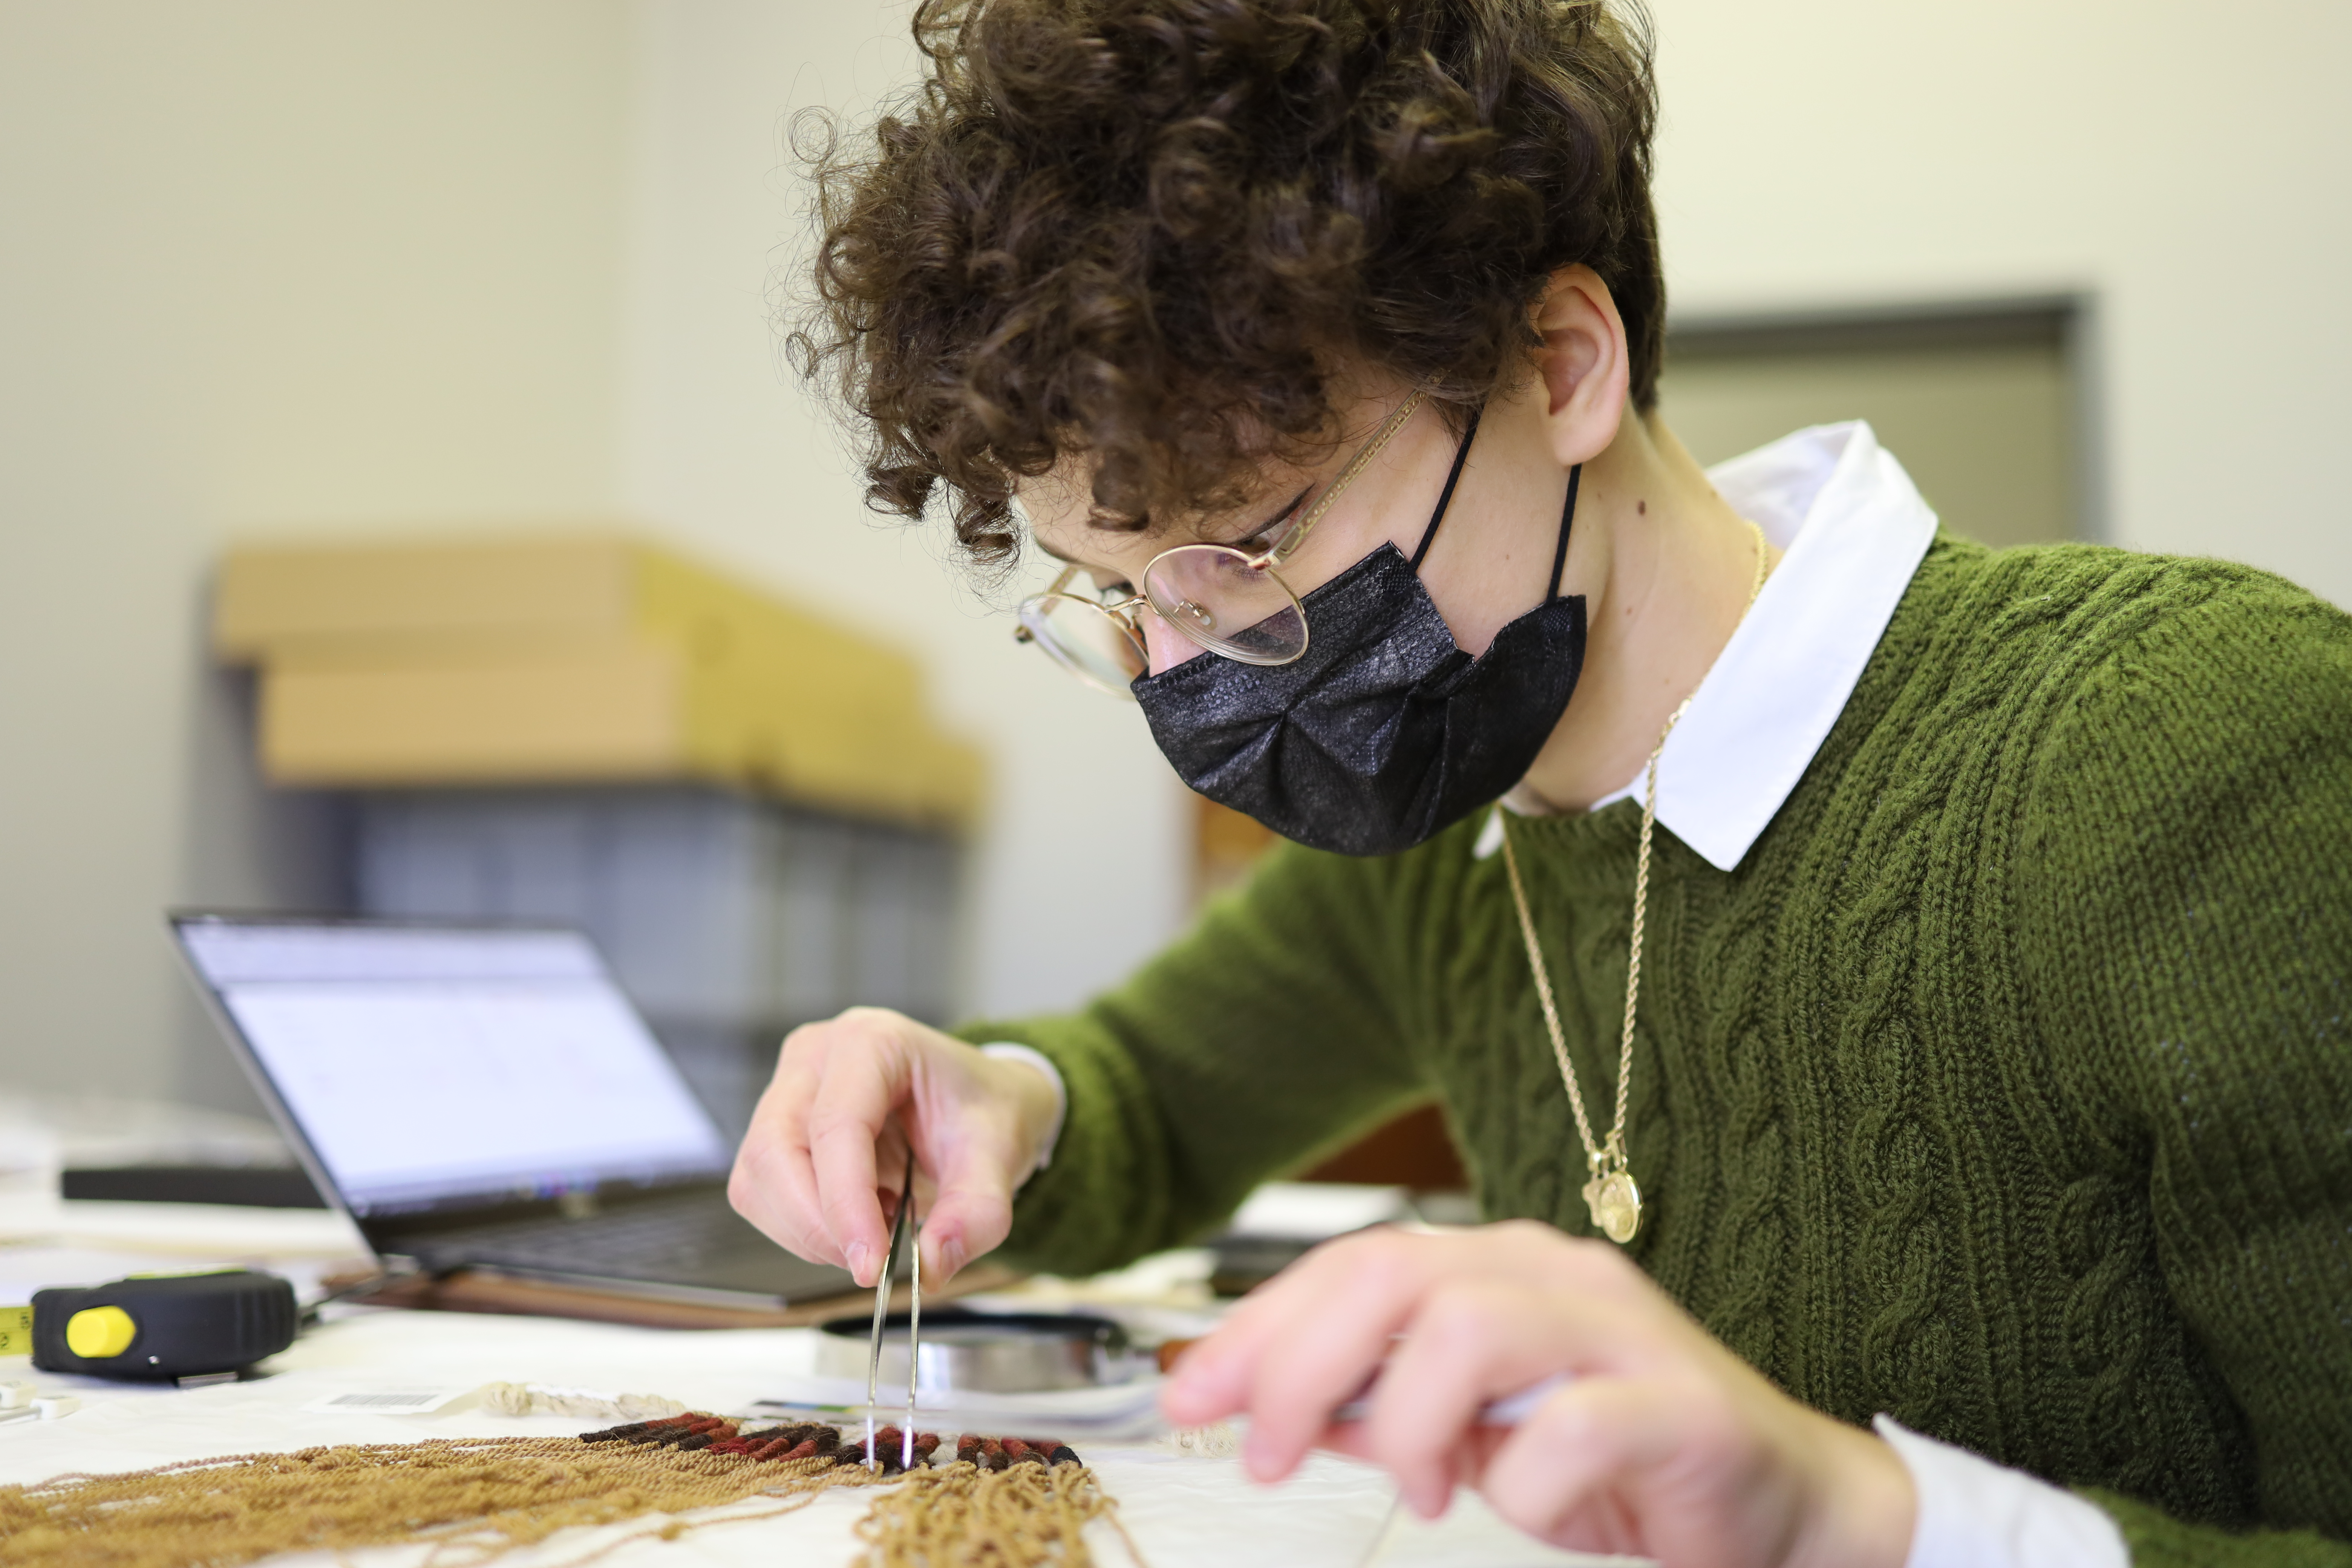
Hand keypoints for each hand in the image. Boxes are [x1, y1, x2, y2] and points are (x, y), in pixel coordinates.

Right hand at [727, 1007, 1060, 1285]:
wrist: (977, 1102)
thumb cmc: (983, 1111)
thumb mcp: (1001, 1154)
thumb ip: (977, 1211)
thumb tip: (931, 1264)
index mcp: (872, 1040)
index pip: (835, 1127)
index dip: (846, 1204)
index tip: (872, 1264)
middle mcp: (816, 1056)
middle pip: (775, 1151)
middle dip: (819, 1225)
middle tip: (872, 1262)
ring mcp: (786, 1089)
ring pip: (757, 1178)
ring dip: (807, 1231)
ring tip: (875, 1232)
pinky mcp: (775, 1129)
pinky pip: (760, 1193)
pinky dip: (802, 1228)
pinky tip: (855, 1221)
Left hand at [1161, 1221, 1915, 1567]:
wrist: (1782, 1504)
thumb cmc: (1623, 1462)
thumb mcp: (1473, 1432)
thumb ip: (1380, 1409)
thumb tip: (1276, 1406)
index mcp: (1499, 1268)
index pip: (1352, 1266)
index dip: (1259, 1330)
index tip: (1193, 1397)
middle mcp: (1555, 1276)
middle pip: (1394, 1278)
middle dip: (1302, 1366)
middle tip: (1269, 1454)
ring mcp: (1623, 1333)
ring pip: (1468, 1328)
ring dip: (1409, 1420)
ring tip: (1415, 1484)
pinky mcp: (1680, 1404)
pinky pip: (1569, 1424)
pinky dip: (1516, 1476)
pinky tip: (1511, 1500)